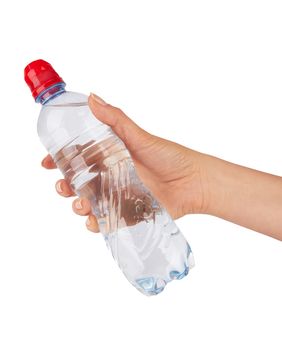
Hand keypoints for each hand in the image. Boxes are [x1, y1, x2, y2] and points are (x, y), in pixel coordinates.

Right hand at [41, 93, 205, 232]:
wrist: (194, 181)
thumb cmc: (170, 156)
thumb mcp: (139, 136)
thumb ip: (115, 120)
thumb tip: (91, 98)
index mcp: (110, 157)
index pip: (78, 158)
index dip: (59, 161)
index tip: (46, 163)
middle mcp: (111, 177)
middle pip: (79, 183)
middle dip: (65, 186)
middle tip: (62, 186)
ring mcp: (118, 196)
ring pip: (89, 204)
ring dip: (78, 207)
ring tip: (81, 205)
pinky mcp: (128, 214)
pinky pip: (107, 221)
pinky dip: (97, 224)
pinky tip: (94, 222)